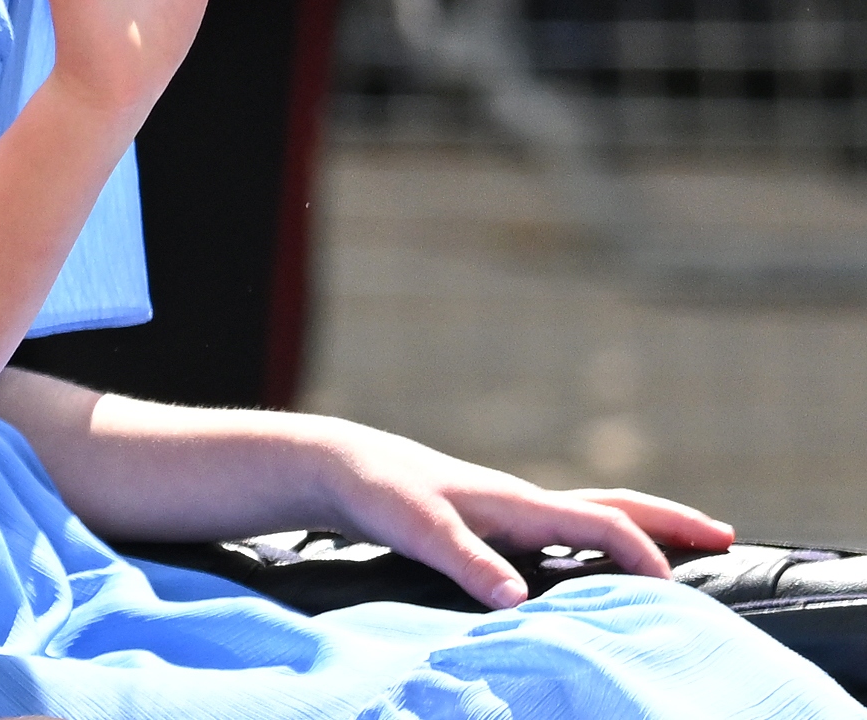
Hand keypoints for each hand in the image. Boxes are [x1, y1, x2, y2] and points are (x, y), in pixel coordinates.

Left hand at [313, 419, 735, 608]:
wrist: (343, 467)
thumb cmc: (379, 493)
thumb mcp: (418, 529)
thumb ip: (465, 561)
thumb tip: (516, 600)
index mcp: (518, 503)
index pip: (602, 523)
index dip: (642, 554)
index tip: (672, 590)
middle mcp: (524, 503)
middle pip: (613, 505)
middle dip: (670, 520)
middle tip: (724, 535)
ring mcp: (511, 510)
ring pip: (592, 514)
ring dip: (640, 528)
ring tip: (680, 548)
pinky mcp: (492, 522)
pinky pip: (565, 531)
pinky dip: (599, 541)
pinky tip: (599, 564)